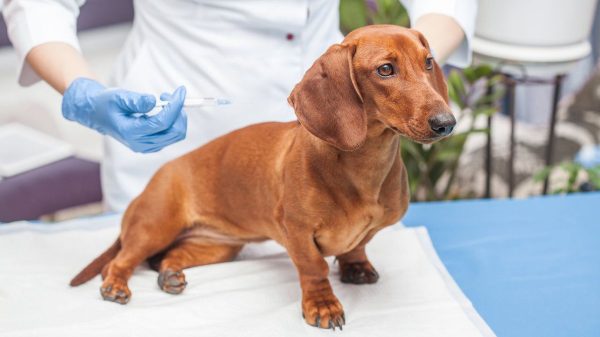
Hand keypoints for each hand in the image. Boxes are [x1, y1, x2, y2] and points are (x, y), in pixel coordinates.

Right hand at [61, 78, 186, 152]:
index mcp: (131, 132)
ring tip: (166, 101)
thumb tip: (153, 101)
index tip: (180, 91)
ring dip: (177, 116)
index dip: (175, 106)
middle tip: (171, 95)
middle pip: (174, 132)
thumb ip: (135, 100)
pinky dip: (173, 122)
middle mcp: (140, 144)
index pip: (162, 122)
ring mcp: (147, 147)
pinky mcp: (151, 145)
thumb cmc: (106, 103)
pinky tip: (164, 110)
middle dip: (178, 112)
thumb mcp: (118, 96)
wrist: (97, 115)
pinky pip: (171, 136)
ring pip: (176, 135)